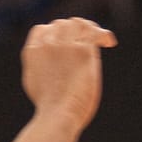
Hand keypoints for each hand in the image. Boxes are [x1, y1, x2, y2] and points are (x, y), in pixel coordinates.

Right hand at [21, 17, 116, 132]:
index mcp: (32, 53)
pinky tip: (109, 43)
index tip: (64, 41)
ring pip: (77, 24)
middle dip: (73, 32)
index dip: (54, 33)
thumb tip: (47, 62)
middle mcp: (47, 45)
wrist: (57, 117)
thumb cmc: (48, 110)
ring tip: (97, 40)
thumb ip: (41, 67)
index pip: (41, 29)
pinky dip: (103, 35)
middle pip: (61, 25)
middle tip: (84, 42)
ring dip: (88, 30)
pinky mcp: (82, 51)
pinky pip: (94, 33)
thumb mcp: (35, 84)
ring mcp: (64, 46)